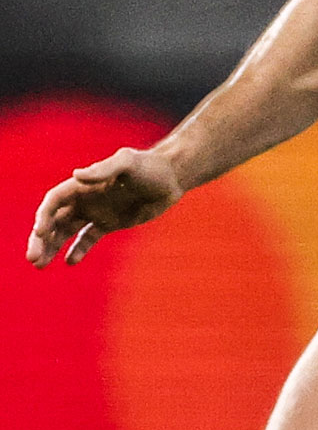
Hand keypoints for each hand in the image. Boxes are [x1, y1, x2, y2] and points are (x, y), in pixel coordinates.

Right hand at [26, 146, 184, 267]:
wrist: (173, 176)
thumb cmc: (150, 166)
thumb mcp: (127, 163)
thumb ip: (104, 169)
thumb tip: (76, 174)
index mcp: (83, 184)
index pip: (54, 202)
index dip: (44, 217)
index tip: (41, 234)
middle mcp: (85, 198)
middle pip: (54, 220)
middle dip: (41, 240)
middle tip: (32, 259)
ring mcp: (97, 211)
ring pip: (66, 232)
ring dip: (51, 247)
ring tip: (40, 266)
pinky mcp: (111, 223)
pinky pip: (88, 238)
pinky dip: (78, 250)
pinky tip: (70, 262)